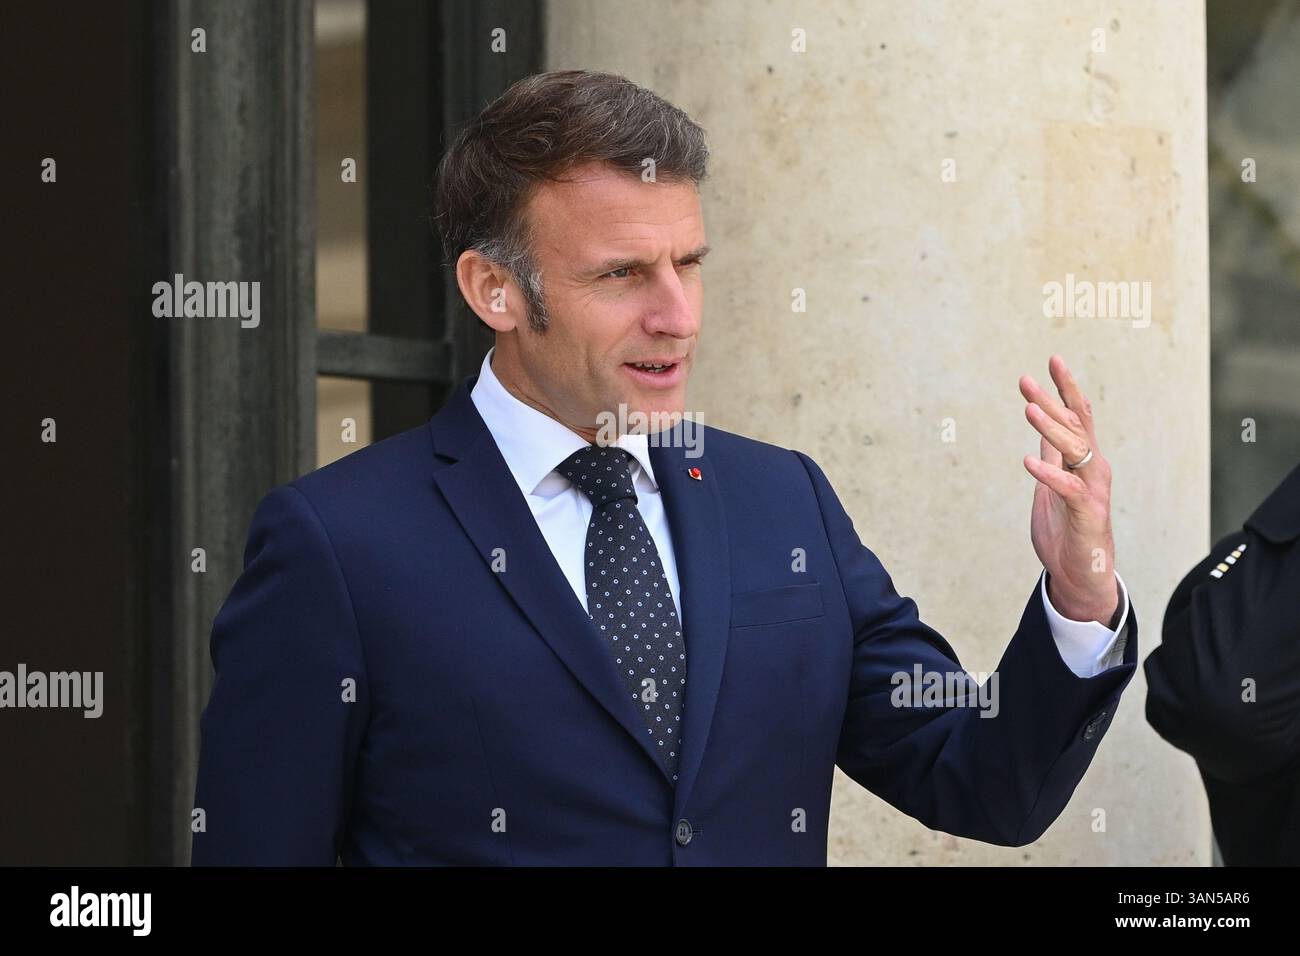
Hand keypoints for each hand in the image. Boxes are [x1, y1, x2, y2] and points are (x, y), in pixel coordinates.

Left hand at [1019, 355, 1118, 625]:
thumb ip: (1052, 452)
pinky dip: (1049, 475)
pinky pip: (1068, 490)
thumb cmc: (1065, 529)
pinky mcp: (1087, 515)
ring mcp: (1092, 491)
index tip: (1053, 359)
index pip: (1078, 415)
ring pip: (1076, 451)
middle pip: (1075, 426)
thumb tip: (1041, 420)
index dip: (1066, 387)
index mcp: (1084, 460)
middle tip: (1026, 380)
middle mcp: (1093, 469)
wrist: (1080, 575)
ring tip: (1029, 409)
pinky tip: (1029, 462)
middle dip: (1051, 401)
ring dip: (1052, 429)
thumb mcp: (1052, 482)